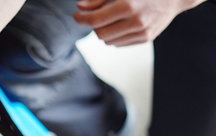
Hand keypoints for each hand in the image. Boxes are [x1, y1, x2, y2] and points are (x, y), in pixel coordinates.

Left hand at [74, 0, 203, 45]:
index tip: (76, 15)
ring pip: (108, 41)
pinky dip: (114, 36)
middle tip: (95, 15)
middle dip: (93, 26)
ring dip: (103, 32)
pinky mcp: (146, 38)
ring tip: (110, 19)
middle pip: (100, 34)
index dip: (81, 19)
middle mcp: (136, 21)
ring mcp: (142, 32)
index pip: (95, 21)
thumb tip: (80, 7)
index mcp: (128, 5)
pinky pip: (119, 44)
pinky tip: (121, 24)